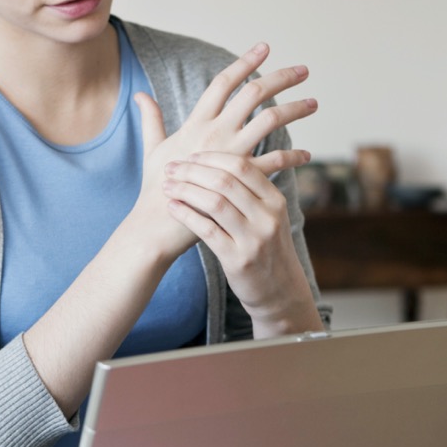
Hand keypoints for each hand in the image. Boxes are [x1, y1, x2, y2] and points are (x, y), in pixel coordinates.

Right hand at [129, 42, 317, 260]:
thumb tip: (140, 95)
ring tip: (313, 103)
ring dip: (295, 109)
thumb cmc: (154, 186)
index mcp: (197, 122)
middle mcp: (216, 131)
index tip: (264, 48)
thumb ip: (151, 118)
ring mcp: (230, 153)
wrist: (160, 222)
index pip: (223, 82)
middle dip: (280, 78)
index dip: (244, 62)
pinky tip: (305, 154)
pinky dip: (293, 156)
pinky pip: (274, 161)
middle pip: (253, 93)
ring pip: (270, 120)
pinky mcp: (241, 178)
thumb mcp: (152, 147)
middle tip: (303, 70)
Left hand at [162, 151, 320, 334]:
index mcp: (275, 200)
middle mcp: (268, 217)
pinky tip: (172, 207)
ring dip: (185, 190)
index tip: (190, 155)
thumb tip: (221, 161)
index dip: (212, 158)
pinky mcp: (237, 259)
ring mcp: (254, 239)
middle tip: (171, 167)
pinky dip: (186, 215)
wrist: (279, 291)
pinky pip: (206, 230)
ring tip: (167, 186)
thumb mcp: (271, 217)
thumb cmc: (267, 248)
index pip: (242, 166)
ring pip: (214, 203)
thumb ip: (253, 192)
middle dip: (193, 171)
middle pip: (225, 181)